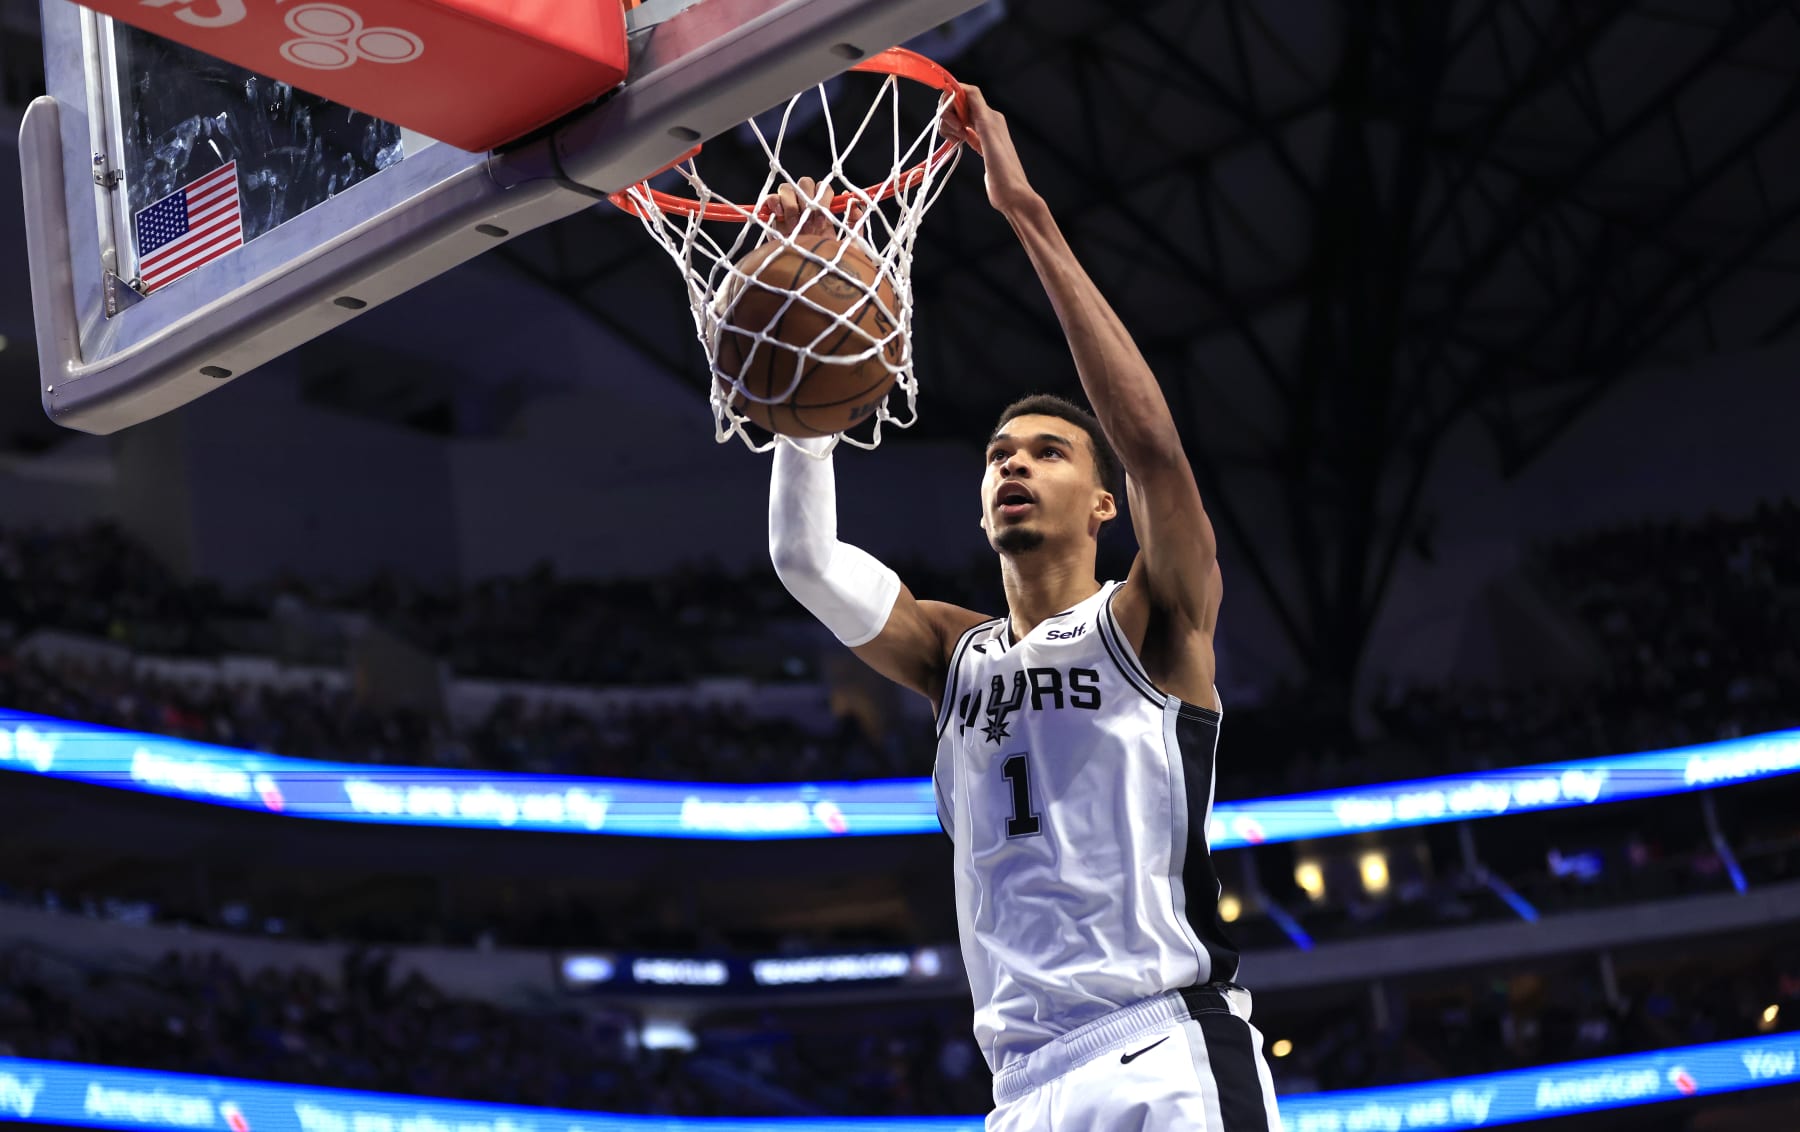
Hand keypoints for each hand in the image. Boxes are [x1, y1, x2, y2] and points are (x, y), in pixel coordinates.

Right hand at [759, 176, 875, 261]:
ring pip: (787, 188)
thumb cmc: (830, 269)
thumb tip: (856, 203)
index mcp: (821, 216)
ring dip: (791, 201)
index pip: (823, 188)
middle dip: (808, 195)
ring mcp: (787, 215)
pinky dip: (774, 202)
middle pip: (805, 183)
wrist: (805, 284)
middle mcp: (804, 212)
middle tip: (809, 217)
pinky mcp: (772, 221)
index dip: (824, 194)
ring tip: (794, 222)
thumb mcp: (850, 249)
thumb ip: (856, 225)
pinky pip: (770, 199)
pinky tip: (780, 216)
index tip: (824, 214)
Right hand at [942, 85, 1037, 214]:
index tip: (943, 109)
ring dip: (950, 126)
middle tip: (954, 132)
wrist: (1012, 195)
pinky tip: (957, 143)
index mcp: (991, 116)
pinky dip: (955, 135)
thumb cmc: (1004, 171)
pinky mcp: (980, 146)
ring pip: (959, 118)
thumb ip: (979, 112)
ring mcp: (984, 134)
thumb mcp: (990, 137)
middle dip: (949, 114)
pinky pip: (963, 132)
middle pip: (960, 105)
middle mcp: (988, 121)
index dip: (953, 95)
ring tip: (956, 140)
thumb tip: (966, 88)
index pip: (968, 93)